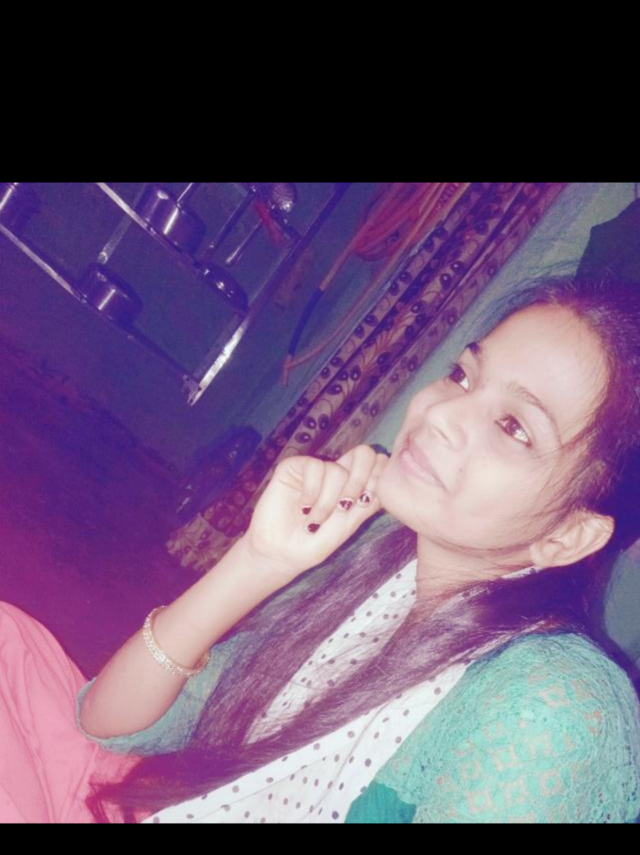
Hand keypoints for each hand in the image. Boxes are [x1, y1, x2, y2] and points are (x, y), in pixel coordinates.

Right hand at [242, 444, 388, 582]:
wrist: (281, 554)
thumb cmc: (314, 543)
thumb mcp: (348, 525)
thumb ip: (368, 503)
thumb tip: (387, 483)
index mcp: (353, 485)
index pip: (377, 464)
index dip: (377, 478)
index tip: (364, 503)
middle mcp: (336, 473)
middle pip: (364, 453)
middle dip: (359, 481)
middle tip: (346, 506)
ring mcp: (315, 469)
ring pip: (337, 470)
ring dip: (327, 501)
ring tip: (314, 521)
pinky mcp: (294, 467)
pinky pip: (314, 467)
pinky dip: (312, 492)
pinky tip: (303, 508)